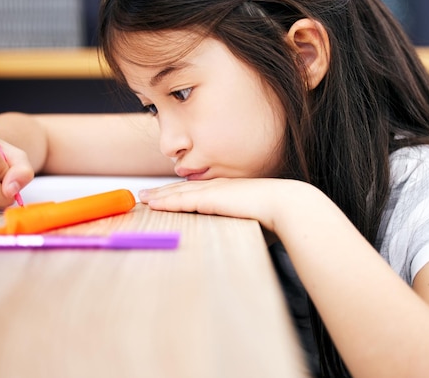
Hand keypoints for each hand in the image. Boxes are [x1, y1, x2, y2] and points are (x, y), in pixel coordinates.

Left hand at [139, 177, 321, 233]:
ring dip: (158, 196)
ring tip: (142, 198)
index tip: (165, 196)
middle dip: (162, 192)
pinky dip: (166, 201)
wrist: (287, 204)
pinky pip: (183, 199)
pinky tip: (152, 203)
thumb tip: (241, 242)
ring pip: (178, 192)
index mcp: (228, 191)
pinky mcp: (212, 198)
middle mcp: (219, 187)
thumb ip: (243, 225)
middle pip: (183, 189)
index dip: (179, 193)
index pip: (197, 191)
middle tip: (144, 195)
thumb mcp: (255, 220)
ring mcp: (214, 191)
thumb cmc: (277, 216)